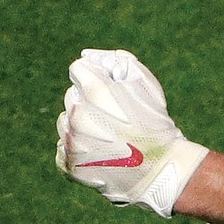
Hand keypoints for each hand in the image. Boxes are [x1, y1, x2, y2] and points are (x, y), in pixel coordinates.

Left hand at [56, 49, 208, 217]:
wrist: (159, 168)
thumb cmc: (155, 122)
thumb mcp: (144, 82)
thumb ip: (117, 61)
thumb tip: (89, 56)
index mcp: (95, 90)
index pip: (78, 69)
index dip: (93, 76)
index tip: (107, 88)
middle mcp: (78, 114)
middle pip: (72, 96)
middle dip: (88, 100)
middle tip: (113, 115)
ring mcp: (71, 141)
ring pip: (66, 122)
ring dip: (81, 124)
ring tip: (107, 135)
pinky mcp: (69, 163)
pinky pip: (63, 147)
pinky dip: (77, 147)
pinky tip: (99, 151)